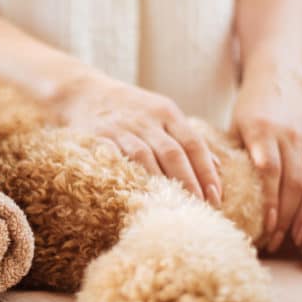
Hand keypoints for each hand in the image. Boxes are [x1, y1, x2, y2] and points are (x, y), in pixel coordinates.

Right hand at [55, 72, 221, 205]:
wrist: (83, 92)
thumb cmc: (129, 109)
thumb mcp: (162, 114)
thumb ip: (187, 138)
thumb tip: (218, 168)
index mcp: (167, 113)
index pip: (193, 144)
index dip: (207, 172)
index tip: (216, 196)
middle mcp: (147, 119)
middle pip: (173, 153)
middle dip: (189, 183)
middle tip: (200, 209)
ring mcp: (122, 128)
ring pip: (146, 157)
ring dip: (162, 184)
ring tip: (174, 208)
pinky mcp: (98, 137)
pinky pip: (116, 159)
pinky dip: (129, 176)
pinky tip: (139, 195)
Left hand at [231, 67, 301, 251]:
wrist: (278, 81)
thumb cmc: (249, 110)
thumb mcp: (233, 127)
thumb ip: (229, 155)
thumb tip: (216, 193)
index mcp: (263, 132)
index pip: (270, 172)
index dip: (271, 201)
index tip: (266, 225)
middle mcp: (290, 138)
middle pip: (295, 183)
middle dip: (287, 216)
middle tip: (275, 241)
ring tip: (298, 237)